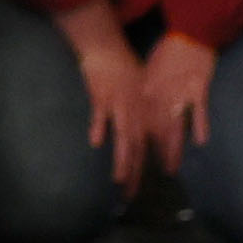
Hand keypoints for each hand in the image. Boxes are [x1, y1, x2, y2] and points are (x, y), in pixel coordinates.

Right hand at [56, 0, 153, 193]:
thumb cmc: (120, 68)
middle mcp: (135, 112)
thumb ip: (135, 114)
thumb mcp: (136, 92)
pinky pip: (101, 114)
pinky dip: (100, 127)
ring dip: (122, 158)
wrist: (106, 48)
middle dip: (134, 173)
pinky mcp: (102, 96)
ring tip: (119, 179)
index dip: (143, 170)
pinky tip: (96, 143)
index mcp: (143, 113)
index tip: (136, 189)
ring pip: (123, 137)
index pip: (147, 146)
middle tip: (129, 195)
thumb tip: (133, 136)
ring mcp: (119, 105)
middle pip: (136, 148)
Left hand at [134, 31, 221, 175]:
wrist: (185, 36)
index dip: (133, 153)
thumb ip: (145, 100)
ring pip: (172, 127)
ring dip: (170, 148)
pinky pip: (198, 109)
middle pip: (152, 134)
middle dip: (146, 160)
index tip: (128, 174)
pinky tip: (201, 140)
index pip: (138, 131)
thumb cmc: (166, 57)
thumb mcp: (148, 80)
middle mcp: (158, 100)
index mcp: (146, 99)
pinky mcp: (196, 88)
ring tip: (169, 167)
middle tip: (138, 183)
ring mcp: (176, 95)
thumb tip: (137, 119)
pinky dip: (199, 123)